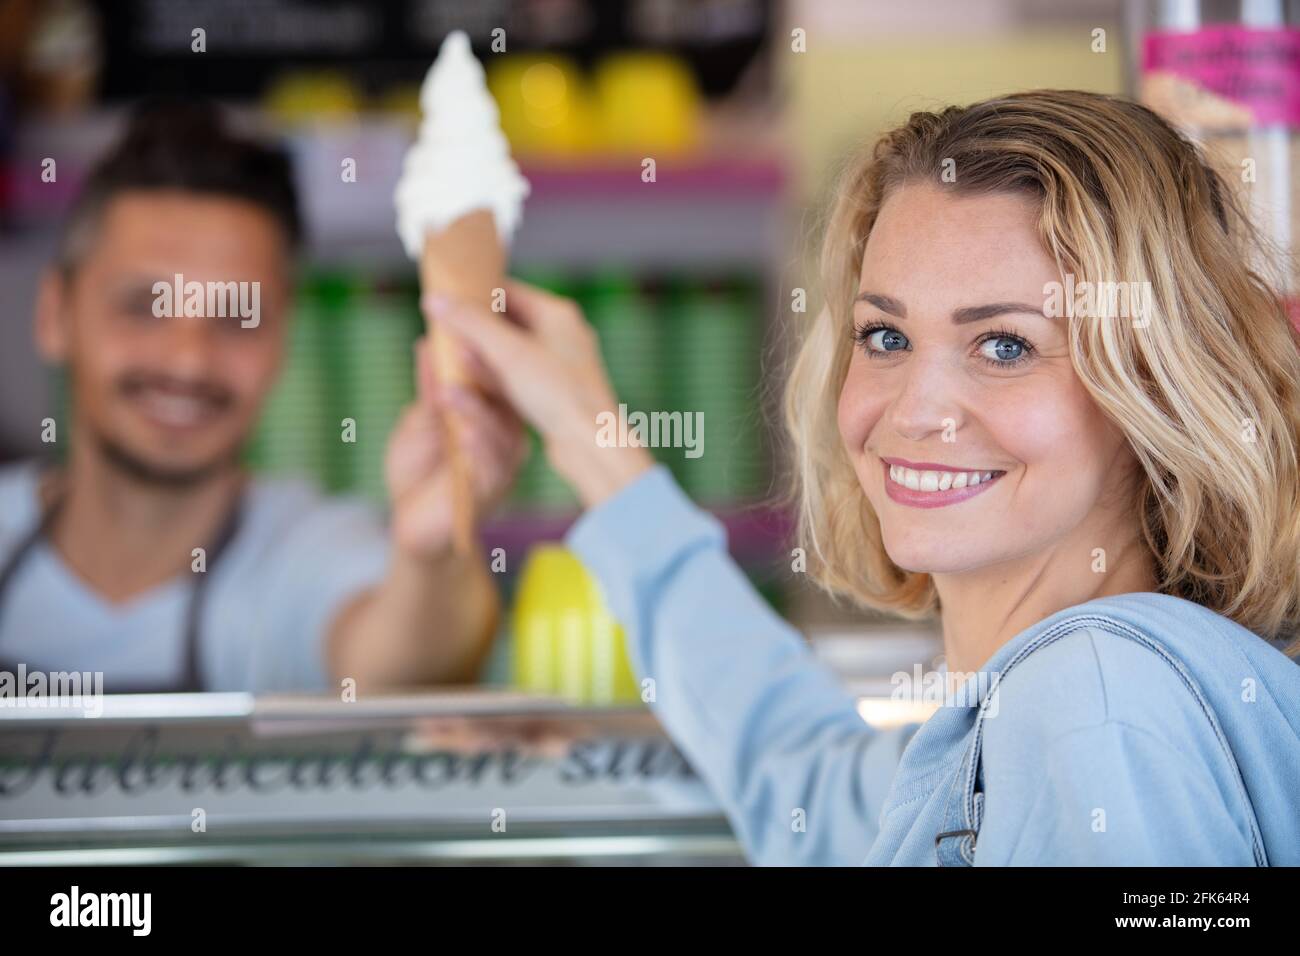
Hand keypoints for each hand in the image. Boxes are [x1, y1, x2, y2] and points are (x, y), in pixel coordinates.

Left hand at [384, 335, 526, 558]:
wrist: (412, 525)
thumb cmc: (419, 471)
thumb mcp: (419, 422)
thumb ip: (429, 390)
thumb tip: (427, 345)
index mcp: (493, 414)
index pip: (496, 378)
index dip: (486, 351)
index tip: (470, 321)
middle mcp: (505, 437)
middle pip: (504, 400)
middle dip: (485, 373)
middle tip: (466, 347)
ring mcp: (502, 465)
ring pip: (499, 432)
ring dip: (474, 410)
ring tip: (452, 393)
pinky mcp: (490, 492)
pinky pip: (491, 468)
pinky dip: (476, 448)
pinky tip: (461, 434)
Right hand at [423, 280, 653, 507]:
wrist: (591, 445)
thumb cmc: (558, 393)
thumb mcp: (508, 352)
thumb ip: (470, 323)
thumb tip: (434, 298)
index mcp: (558, 313)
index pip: (507, 291)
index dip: (474, 293)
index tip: (444, 299)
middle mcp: (562, 335)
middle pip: (507, 322)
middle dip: (474, 328)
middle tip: (439, 329)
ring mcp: (558, 365)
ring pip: (510, 352)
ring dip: (480, 354)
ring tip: (447, 355)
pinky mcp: (553, 392)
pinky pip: (517, 376)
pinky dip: (494, 377)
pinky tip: (469, 383)